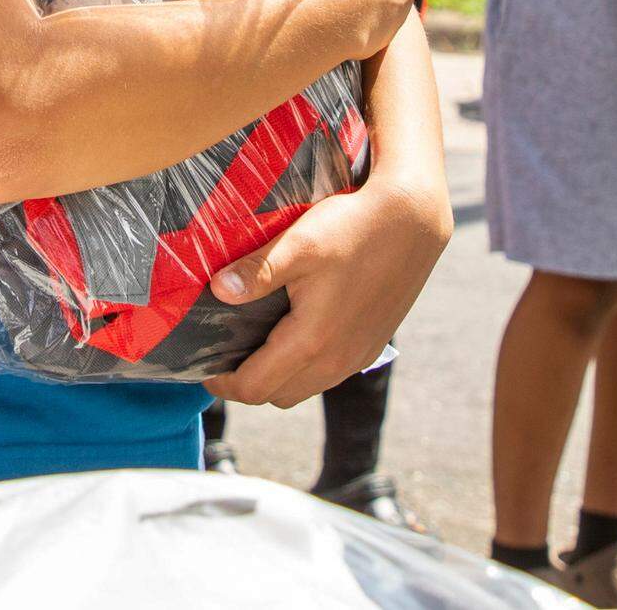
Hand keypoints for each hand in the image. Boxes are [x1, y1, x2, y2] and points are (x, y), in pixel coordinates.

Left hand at [204, 174, 450, 407]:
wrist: (412, 220)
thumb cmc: (352, 228)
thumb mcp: (297, 244)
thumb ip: (256, 273)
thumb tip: (217, 292)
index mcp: (311, 343)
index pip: (255, 387)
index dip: (224, 384)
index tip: (204, 367)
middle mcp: (337, 361)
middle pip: (278, 395)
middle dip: (247, 383)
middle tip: (225, 353)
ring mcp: (359, 356)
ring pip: (306, 386)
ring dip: (278, 376)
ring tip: (256, 342)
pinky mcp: (373, 344)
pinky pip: (329, 372)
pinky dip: (305, 366)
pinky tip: (297, 330)